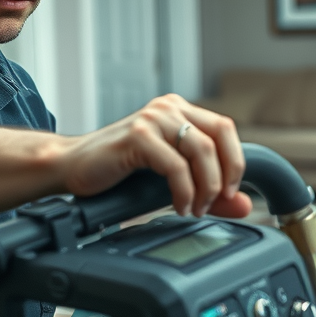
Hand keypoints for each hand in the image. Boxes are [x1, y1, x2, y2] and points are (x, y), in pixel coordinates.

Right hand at [59, 94, 251, 218]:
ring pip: (201, 150)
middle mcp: (168, 108)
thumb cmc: (116, 171)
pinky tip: (178, 206)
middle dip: (225, 174)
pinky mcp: (137, 136)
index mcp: (178, 110)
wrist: (71, 167)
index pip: (225, 128)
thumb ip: (205, 187)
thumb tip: (244, 205)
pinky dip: (183, 192)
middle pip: (220, 134)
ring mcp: (152, 119)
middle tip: (217, 202)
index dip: (236, 161)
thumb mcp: (167, 178)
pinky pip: (175, 166)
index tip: (231, 192)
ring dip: (205, 187)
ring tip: (194, 208)